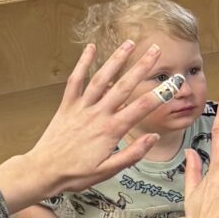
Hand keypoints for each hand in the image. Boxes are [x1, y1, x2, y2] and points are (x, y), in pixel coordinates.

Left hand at [0, 42, 163, 213]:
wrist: (44, 171)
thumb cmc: (76, 174)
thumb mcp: (108, 171)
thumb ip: (132, 154)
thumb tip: (152, 137)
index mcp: (112, 130)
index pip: (142, 107)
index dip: (161, 93)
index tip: (174, 82)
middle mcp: (98, 114)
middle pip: (124, 85)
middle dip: (142, 66)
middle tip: (156, 49)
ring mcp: (82, 107)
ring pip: (102, 78)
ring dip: (116, 59)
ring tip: (130, 43)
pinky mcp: (67, 105)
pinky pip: (76, 80)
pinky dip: (82, 63)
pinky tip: (91, 48)